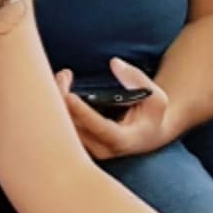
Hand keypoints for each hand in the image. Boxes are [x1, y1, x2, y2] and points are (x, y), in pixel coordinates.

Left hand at [55, 58, 173, 158]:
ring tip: (62, 77)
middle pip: (74, 127)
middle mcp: (101, 149)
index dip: (82, 112)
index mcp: (122, 140)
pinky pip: (61, 127)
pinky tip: (57, 87)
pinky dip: (56, 107)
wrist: (146, 135)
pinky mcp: (78, 143)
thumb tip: (115, 64)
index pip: (98, 128)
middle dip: (63, 98)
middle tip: (64, 75)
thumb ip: (137, 79)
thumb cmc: (151, 115)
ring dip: (57, 100)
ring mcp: (88, 149)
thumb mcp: (156, 98)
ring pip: (63, 128)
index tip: (69, 95)